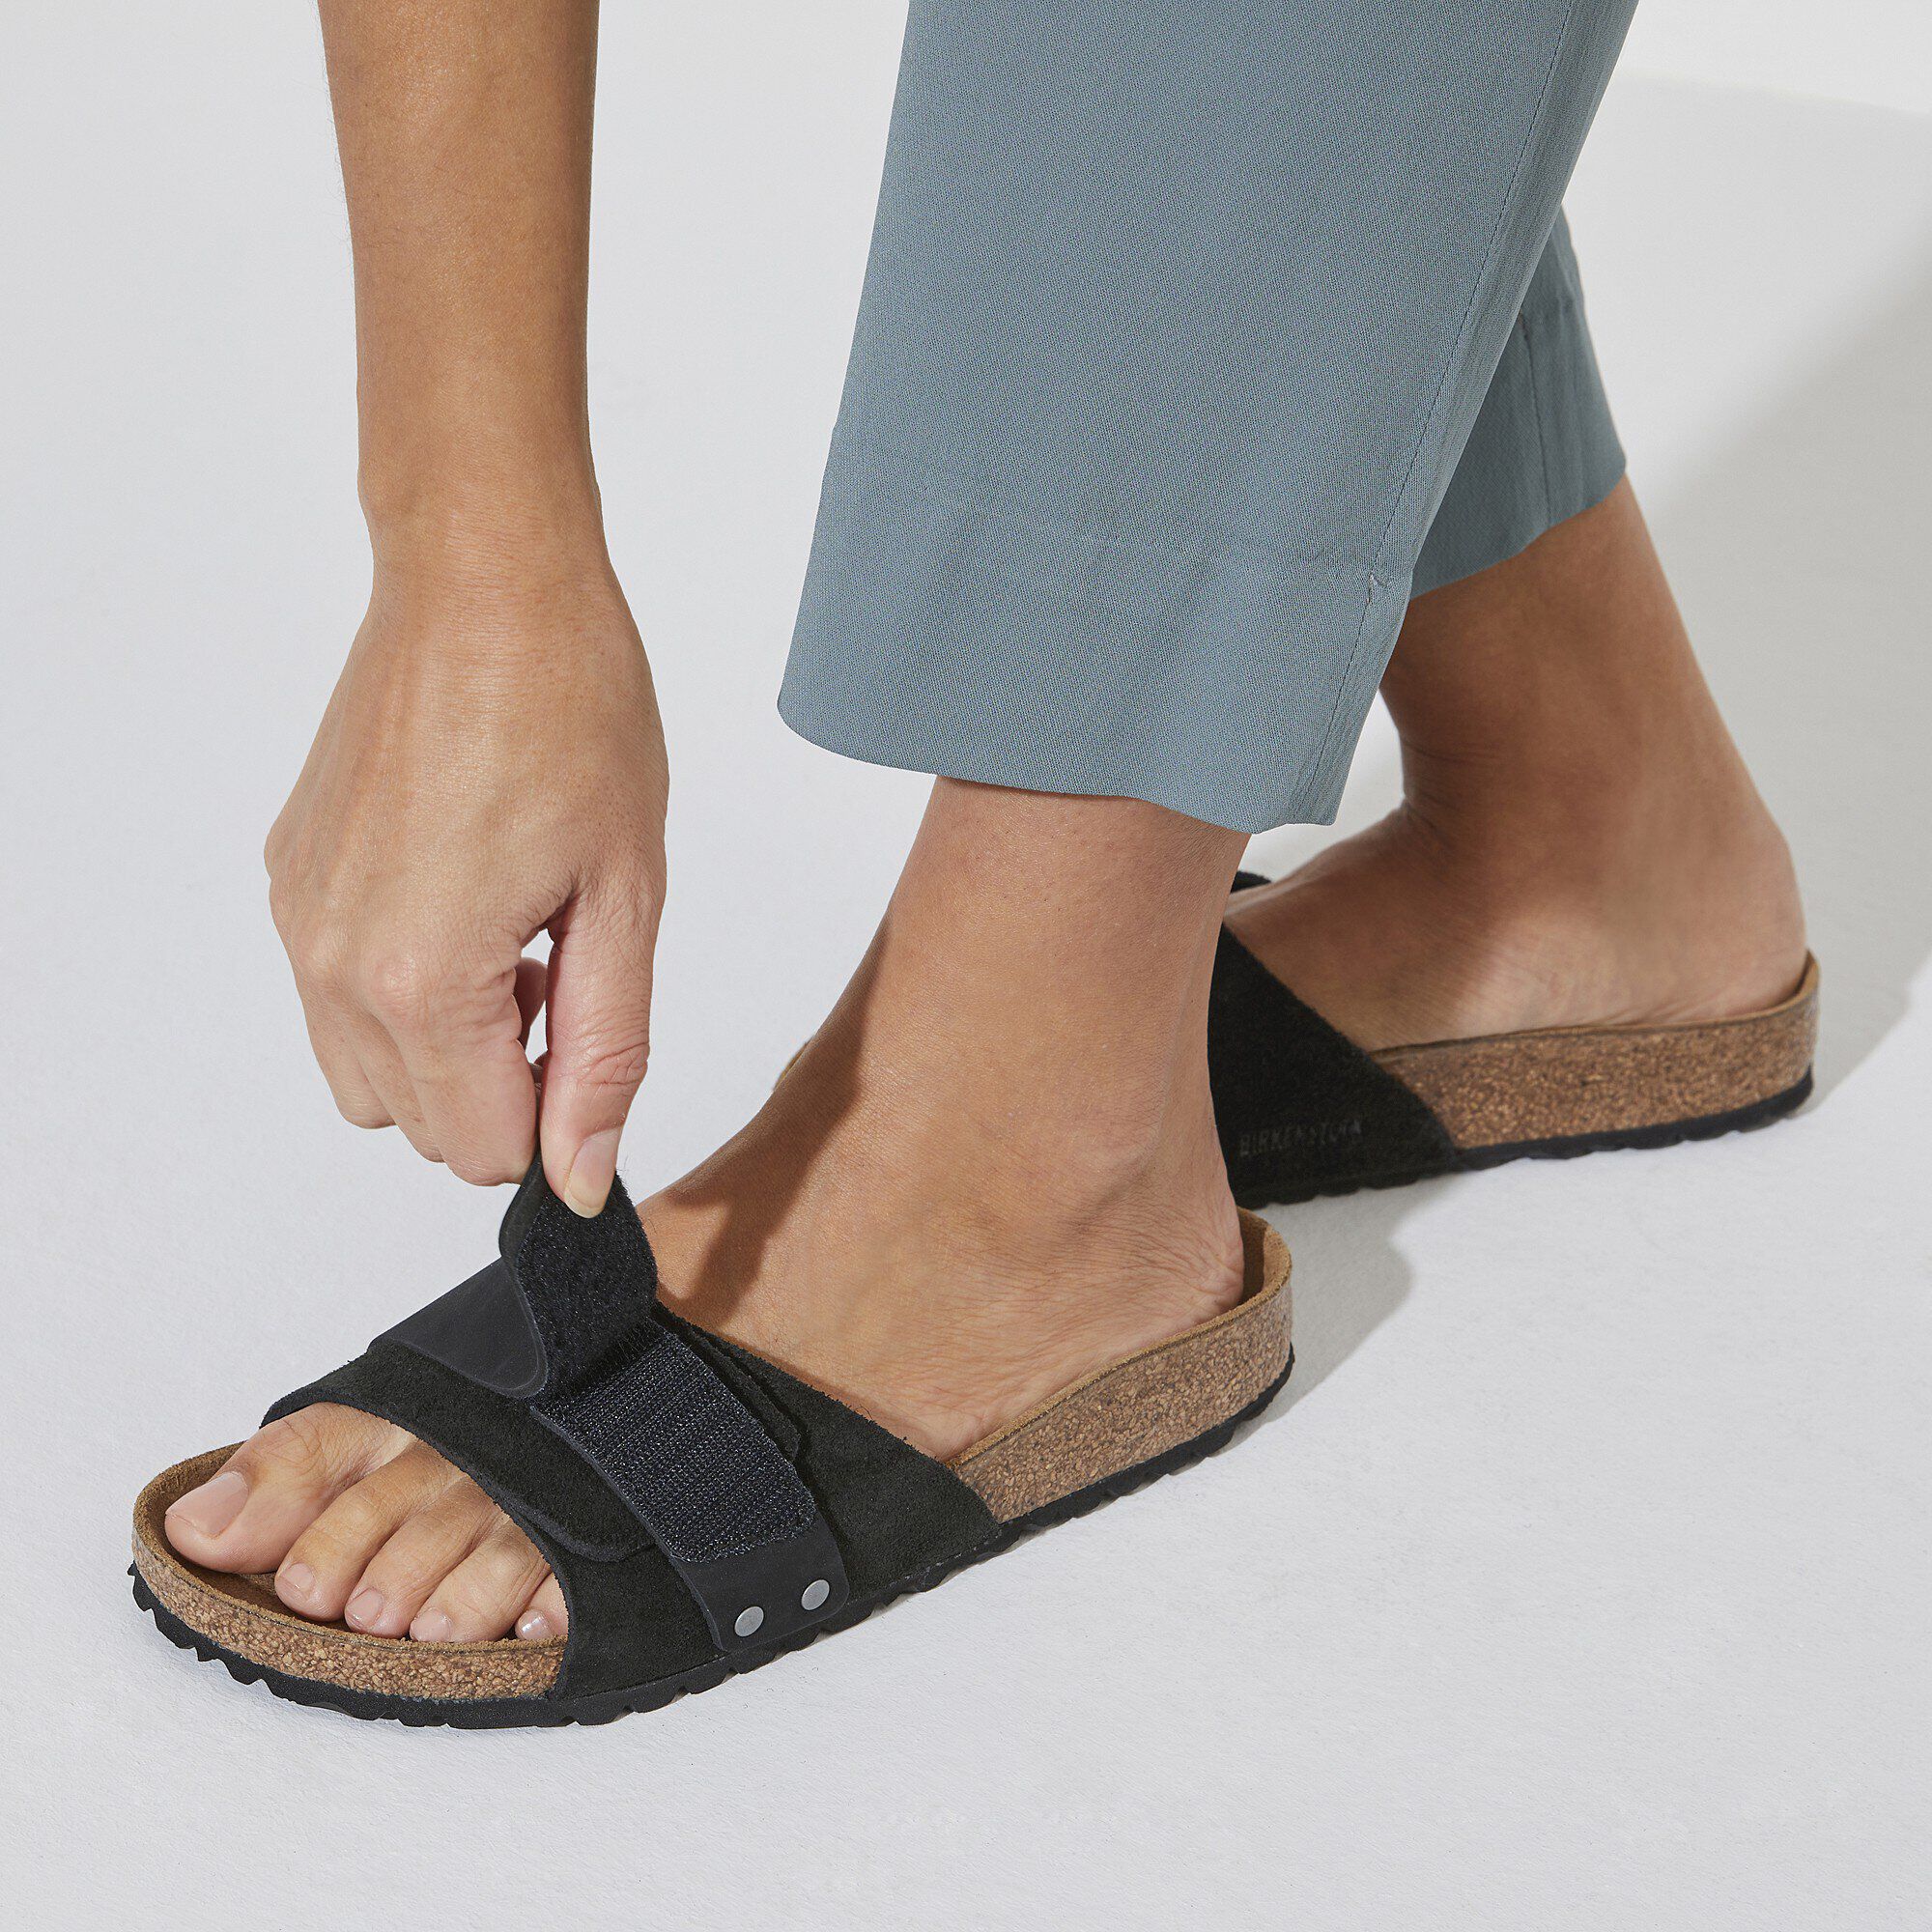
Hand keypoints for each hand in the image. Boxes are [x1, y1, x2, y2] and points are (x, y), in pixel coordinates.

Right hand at [266, 541, 667, 1212]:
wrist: (485, 588)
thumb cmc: (572, 714)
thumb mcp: (625, 901)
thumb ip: (604, 1055)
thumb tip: (583, 1177)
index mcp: (421, 981)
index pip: (484, 1153)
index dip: (556, 1115)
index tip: (588, 1030)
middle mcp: (332, 966)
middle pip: (422, 1128)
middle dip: (503, 1081)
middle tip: (559, 965)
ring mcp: (297, 922)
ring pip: (369, 1077)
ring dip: (448, 1046)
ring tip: (514, 936)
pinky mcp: (287, 881)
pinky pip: (334, 999)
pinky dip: (398, 988)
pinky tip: (461, 895)